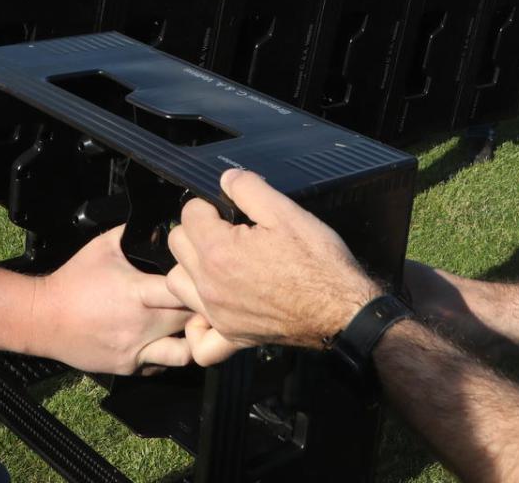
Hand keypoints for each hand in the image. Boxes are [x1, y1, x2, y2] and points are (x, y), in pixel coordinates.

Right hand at [35, 226, 193, 374]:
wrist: (42, 319)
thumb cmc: (73, 280)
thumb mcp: (103, 246)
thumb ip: (134, 234)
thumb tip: (160, 227)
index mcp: (136, 293)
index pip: (182, 291)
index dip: (198, 284)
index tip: (203, 277)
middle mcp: (140, 325)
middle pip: (190, 321)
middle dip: (202, 310)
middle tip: (206, 300)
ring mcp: (135, 350)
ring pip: (184, 353)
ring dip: (192, 339)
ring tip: (191, 326)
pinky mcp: (128, 367)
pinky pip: (162, 365)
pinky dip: (169, 354)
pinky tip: (166, 339)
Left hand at [166, 168, 375, 356]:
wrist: (342, 309)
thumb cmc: (318, 262)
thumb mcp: (287, 212)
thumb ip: (249, 188)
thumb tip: (226, 179)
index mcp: (219, 251)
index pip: (189, 214)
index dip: (210, 205)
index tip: (228, 211)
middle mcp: (210, 285)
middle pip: (178, 245)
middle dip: (196, 231)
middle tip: (226, 231)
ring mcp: (218, 315)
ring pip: (177, 285)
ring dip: (190, 269)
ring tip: (217, 263)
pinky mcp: (232, 337)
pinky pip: (198, 341)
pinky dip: (197, 326)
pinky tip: (211, 309)